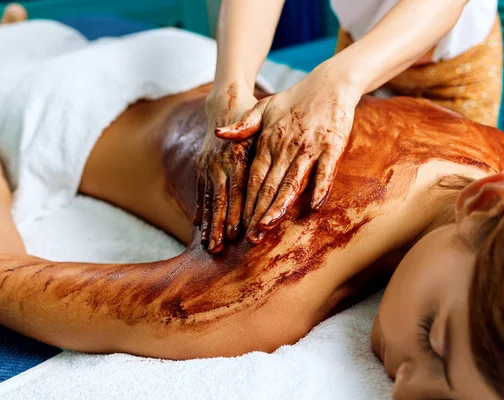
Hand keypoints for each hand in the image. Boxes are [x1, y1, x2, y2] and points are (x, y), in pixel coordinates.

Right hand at [195, 82, 256, 253]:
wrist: (226, 101)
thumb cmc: (254, 117)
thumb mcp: (263, 126)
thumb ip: (267, 147)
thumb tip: (279, 166)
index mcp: (238, 155)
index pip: (238, 189)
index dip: (235, 211)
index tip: (235, 232)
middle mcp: (220, 162)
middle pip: (220, 199)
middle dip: (219, 225)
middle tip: (219, 248)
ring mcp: (208, 165)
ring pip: (209, 200)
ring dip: (209, 225)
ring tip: (209, 246)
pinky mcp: (202, 167)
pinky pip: (201, 193)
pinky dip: (201, 211)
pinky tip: (198, 229)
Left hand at [216, 64, 360, 242]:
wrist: (329, 83)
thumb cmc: (294, 101)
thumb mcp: (264, 108)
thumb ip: (243, 126)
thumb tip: (218, 134)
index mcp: (269, 141)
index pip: (254, 177)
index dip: (246, 201)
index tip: (239, 223)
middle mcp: (287, 146)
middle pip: (270, 185)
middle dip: (259, 212)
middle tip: (251, 237)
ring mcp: (310, 147)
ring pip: (292, 181)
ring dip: (280, 205)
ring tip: (269, 226)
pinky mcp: (333, 145)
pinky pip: (326, 170)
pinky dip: (321, 187)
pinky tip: (314, 206)